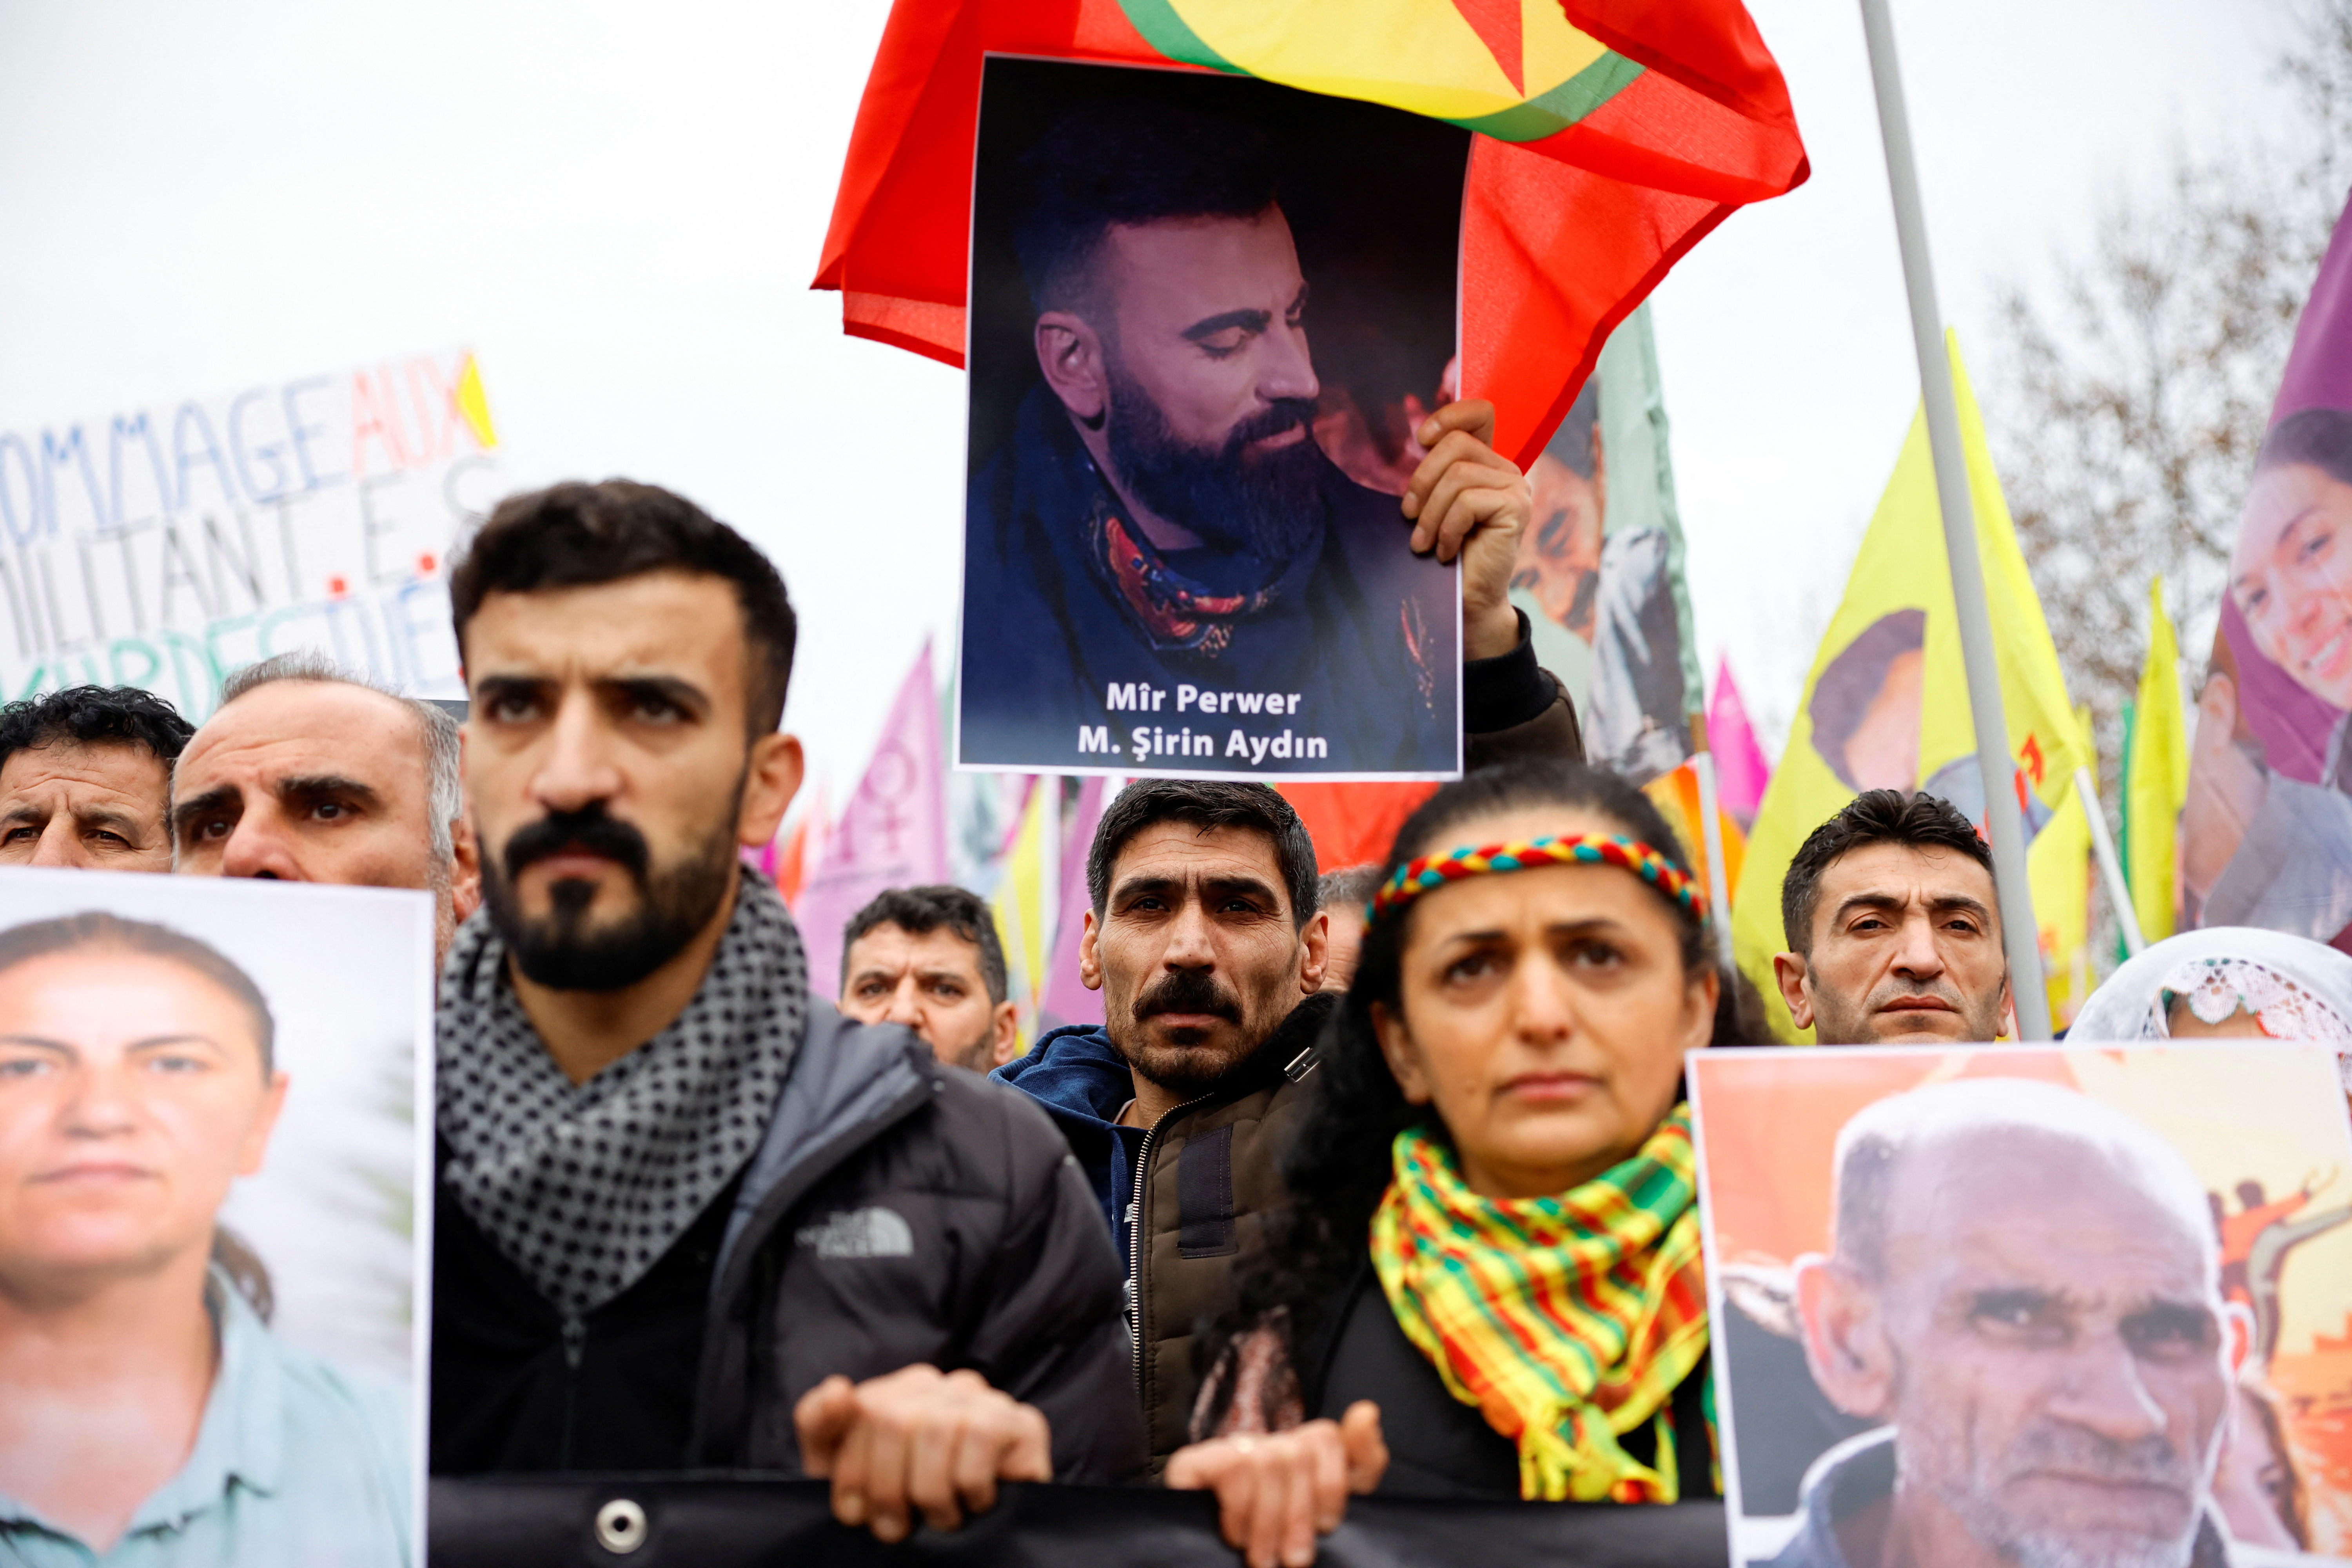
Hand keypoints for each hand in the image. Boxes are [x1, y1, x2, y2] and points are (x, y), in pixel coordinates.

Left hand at [793, 1364, 1052, 1541]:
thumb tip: (837, 1388)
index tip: (854, 1513)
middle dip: (887, 1488)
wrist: (979, 1547)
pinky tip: (975, 1503)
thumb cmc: (906, 1509)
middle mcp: (944, 1385)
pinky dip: (970, 1486)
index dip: (852, 1470)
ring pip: (935, 1429)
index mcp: (899, 1392)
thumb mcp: (844, 1473)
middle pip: (893, 1418)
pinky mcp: (1023, 1421)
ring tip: (939, 1519)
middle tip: (896, 1527)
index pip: (861, 1408)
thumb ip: (821, 1425)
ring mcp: (985, 1399)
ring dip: (931, 1494)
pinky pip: (981, 1438)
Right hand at [1163, 1402, 1386, 1567]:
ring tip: (1265, 1559)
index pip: (1327, 1437)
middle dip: (1301, 1514)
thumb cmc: (1273, 1545)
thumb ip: (1359, 1464)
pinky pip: (1234, 1468)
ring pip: (1269, 1461)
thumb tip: (1368, 1411)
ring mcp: (1230, 1449)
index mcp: (1300, 1455)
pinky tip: (1236, 1537)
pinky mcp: (1196, 1461)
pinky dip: (1241, 1511)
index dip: (1333, 1483)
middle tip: (1295, 1559)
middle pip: (1300, 1453)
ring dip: (1269, 1521)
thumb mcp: (1324, 1515)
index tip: (1328, 1525)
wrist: (1204, 1560)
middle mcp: (1266, 1444)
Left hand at [1401, 399, 1528, 659]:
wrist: (1468, 601)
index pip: (1480, 414)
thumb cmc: (1446, 553)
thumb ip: (1435, 474)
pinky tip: (1445, 551)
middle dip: (1422, 480)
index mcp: (1488, 464)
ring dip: (1430, 514)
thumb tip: (1418, 440)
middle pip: (1456, 445)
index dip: (1449, 416)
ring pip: (1457, 476)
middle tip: (1409, 516)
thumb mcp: (1435, 506)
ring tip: (1424, 542)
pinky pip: (1467, 502)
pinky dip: (1447, 529)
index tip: (1420, 439)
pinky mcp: (1516, 509)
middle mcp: (1507, 471)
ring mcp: (1516, 488)